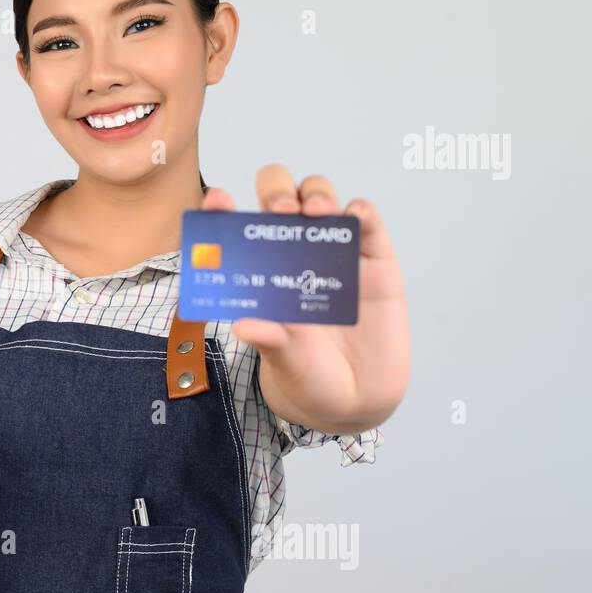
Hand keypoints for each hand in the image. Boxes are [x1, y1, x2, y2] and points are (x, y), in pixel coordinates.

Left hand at [200, 164, 409, 433]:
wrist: (356, 401)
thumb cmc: (308, 375)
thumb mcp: (284, 362)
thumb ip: (269, 341)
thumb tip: (242, 325)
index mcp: (259, 272)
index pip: (236, 228)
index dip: (223, 208)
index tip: (217, 202)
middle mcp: (294, 254)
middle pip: (280, 198)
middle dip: (276, 192)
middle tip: (279, 211)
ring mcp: (334, 253)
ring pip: (321, 199)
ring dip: (316, 194)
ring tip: (314, 212)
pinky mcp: (374, 262)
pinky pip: (367, 223)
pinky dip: (361, 211)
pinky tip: (353, 215)